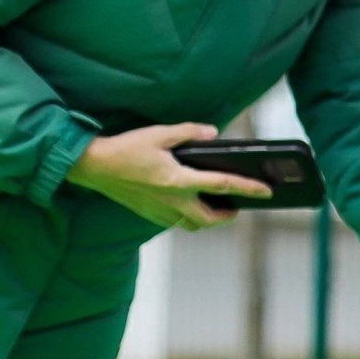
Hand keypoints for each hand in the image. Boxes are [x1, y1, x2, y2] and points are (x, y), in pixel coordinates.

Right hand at [64, 122, 270, 230]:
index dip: (249, 188)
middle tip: (238, 207)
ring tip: (217, 208)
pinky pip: (175, 223)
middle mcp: (171, 201)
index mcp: (178, 180)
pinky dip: (188, 218)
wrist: (92, 166)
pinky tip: (190, 205)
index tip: (267, 192)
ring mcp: (159, 211)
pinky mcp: (148, 214)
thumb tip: (213, 133)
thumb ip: (189, 132)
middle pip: (210, 220)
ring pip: (192, 226)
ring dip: (208, 221)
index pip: (222, 185)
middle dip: (229, 217)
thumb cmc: (126, 148)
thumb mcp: (159, 134)